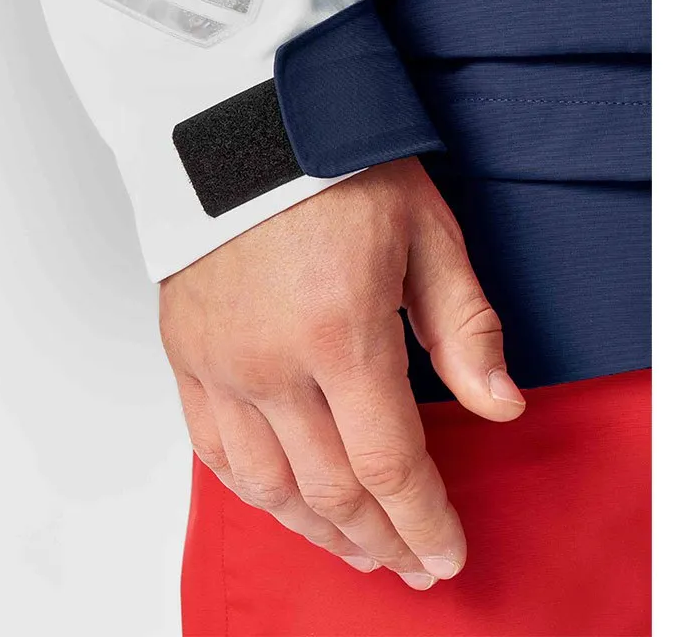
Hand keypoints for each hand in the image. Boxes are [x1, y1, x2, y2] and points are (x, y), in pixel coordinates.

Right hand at [159, 157, 524, 588]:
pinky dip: (251, 490)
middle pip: (331, 488)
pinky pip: (211, 448)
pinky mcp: (185, 352)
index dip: (424, 522)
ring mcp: (218, 361)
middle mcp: (270, 361)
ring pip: (267, 484)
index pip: (389, 463)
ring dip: (317, 529)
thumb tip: (501, 406)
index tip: (445, 555)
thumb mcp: (424, 230)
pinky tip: (280, 502)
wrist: (241, 122)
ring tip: (353, 547)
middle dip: (380, 538)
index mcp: (339, 330)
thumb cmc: (335, 165)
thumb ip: (463, 325)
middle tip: (408, 562)